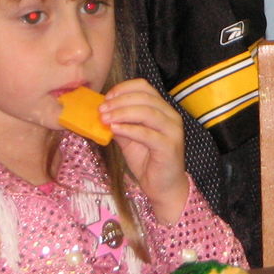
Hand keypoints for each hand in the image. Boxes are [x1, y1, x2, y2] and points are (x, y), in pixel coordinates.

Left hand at [99, 79, 189, 223]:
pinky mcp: (169, 146)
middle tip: (101, 110)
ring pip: (147, 112)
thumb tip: (101, 112)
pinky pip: (146, 133)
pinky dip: (128, 129)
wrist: (163, 187)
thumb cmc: (148, 161)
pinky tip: (114, 129)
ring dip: (122, 113)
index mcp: (162, 109)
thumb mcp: (129, 139)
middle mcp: (171, 116)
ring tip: (104, 119)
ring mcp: (172, 131)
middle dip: (119, 101)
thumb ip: (119, 124)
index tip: (106, 98)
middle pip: (144, 97)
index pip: (144, 87)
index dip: (123, 89)